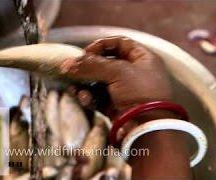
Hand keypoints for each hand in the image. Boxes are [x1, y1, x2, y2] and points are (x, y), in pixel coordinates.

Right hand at [62, 37, 190, 179]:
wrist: (148, 127)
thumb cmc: (139, 92)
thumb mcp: (118, 72)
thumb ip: (92, 65)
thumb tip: (66, 64)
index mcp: (143, 59)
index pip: (120, 43)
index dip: (102, 45)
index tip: (86, 52)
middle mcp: (134, 73)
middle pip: (106, 63)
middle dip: (89, 67)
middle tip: (74, 69)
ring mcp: (125, 91)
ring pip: (100, 82)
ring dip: (86, 84)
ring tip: (75, 88)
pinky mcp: (117, 106)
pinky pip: (99, 98)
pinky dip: (89, 97)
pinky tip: (83, 99)